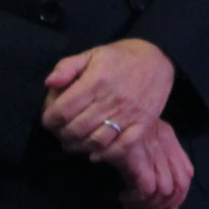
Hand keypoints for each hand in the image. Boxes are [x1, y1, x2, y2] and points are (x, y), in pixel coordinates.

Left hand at [42, 39, 175, 156]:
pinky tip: (95, 154)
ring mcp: (129, 113)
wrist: (159, 57)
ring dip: (80, 147)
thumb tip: (50, 83)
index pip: (62, 111)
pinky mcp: (144, 123)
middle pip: (76, 129)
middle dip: (62, 135)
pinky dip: (107, 154)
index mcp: (96, 81)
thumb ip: (67, 67)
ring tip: (75, 143)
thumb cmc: (120, 57)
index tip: (50, 120)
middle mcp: (111, 99)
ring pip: (97, 141)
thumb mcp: (91, 54)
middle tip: (61, 132)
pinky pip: (123, 146)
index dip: (49, 120)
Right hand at [103, 121, 193, 208]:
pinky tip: (122, 197)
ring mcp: (153, 151)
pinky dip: (136, 199)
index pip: (187, 172)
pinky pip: (147, 188)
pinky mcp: (137, 158)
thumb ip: (150, 155)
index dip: (179, 195)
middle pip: (180, 184)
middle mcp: (166, 144)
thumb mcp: (137, 137)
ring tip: (129, 205)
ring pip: (164, 190)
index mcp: (169, 139)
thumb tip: (154, 190)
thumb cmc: (114, 128)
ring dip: (147, 205)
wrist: (99, 116)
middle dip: (164, 205)